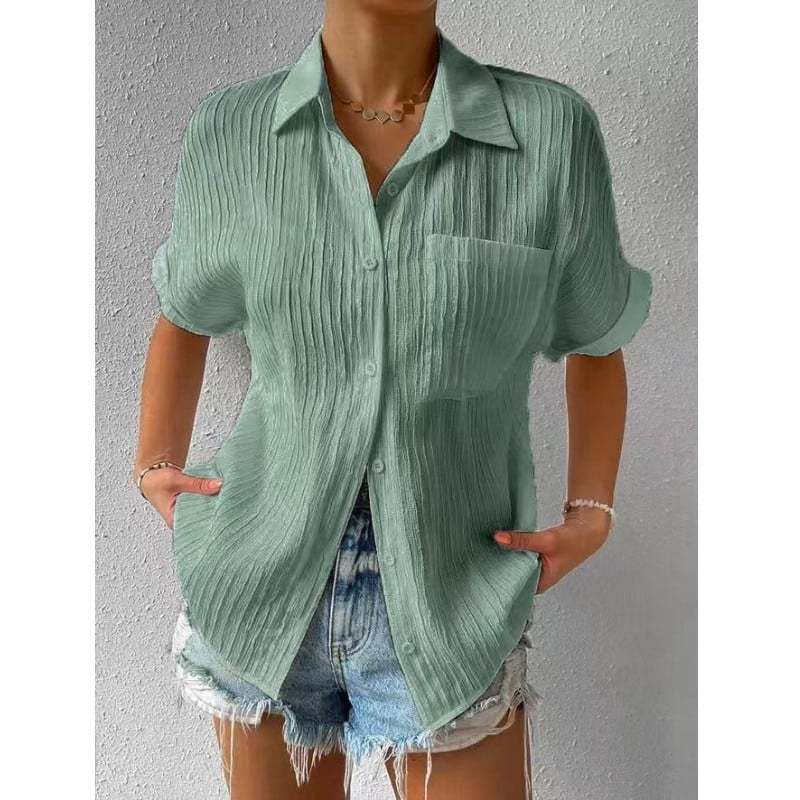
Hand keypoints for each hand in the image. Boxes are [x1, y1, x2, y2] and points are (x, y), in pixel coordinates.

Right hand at [139, 467, 222, 529]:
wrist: (151, 475)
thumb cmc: (157, 481)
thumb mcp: (177, 480)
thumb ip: (198, 484)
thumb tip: (219, 485)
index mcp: (174, 520)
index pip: (196, 526)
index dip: (211, 521)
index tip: (225, 513)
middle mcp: (180, 520)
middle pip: (203, 520)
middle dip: (215, 512)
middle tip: (229, 505)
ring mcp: (186, 514)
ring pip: (204, 512)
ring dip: (214, 505)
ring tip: (227, 500)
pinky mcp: (191, 507)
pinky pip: (204, 505)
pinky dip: (210, 500)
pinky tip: (220, 497)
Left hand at [493, 507, 611, 592]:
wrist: (588, 529)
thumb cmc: (573, 542)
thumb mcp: (545, 541)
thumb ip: (522, 540)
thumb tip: (498, 537)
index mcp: (540, 584)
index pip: (514, 590)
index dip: (499, 583)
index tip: (482, 575)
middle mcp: (537, 578)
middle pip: (512, 577)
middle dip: (498, 569)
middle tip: (478, 562)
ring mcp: (536, 567)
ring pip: (514, 565)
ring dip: (504, 558)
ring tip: (484, 552)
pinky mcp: (534, 556)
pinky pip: (518, 555)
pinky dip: (511, 549)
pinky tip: (499, 544)